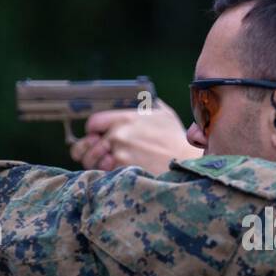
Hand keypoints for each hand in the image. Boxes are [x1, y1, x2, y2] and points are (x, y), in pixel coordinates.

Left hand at [69, 99, 200, 174]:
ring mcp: (119, 154)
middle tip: (97, 155)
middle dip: (90, 151)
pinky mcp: (122, 171)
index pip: (93, 122)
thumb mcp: (163, 114)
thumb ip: (146, 105)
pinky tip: (117, 173)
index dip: (92, 131)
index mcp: (125, 118)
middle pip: (89, 145)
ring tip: (106, 166)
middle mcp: (118, 135)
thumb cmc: (176, 139)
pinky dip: (106, 175)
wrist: (186, 162)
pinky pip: (103, 174)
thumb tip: (141, 100)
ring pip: (93, 162)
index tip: (96, 136)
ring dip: (96, 165)